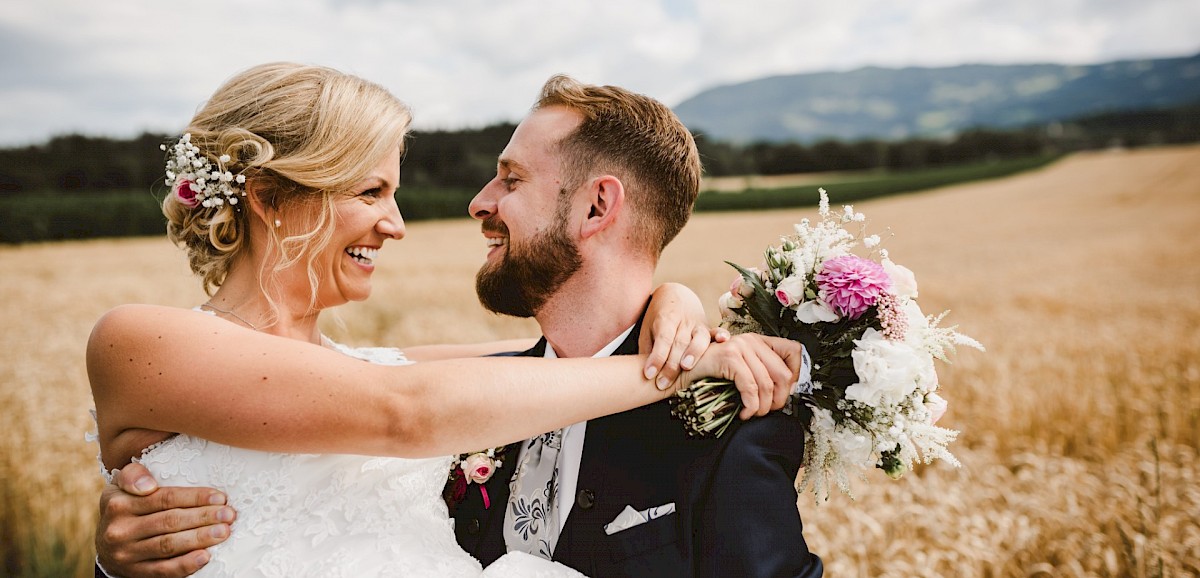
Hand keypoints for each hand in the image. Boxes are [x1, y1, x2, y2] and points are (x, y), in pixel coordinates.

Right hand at [97, 463, 234, 576]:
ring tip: (224, 532)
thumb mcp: (121, 485)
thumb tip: (149, 485)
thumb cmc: (124, 506)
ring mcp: (126, 554)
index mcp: (118, 503)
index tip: (220, 497)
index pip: (163, 499)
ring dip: (200, 538)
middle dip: (204, 517)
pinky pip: (163, 570)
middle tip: (229, 515)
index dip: (194, 497)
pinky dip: (185, 564)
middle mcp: (120, 529)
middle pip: (169, 521)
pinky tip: (205, 557)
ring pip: (168, 545)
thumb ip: (133, 475)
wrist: (106, 544)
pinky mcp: (134, 573)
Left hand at [641, 283, 726, 387]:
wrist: (675, 295)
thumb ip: (648, 349)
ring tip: (687, 368)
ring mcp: (698, 324)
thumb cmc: (658, 318)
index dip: (656, 358)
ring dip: (694, 353)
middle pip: (679, 343)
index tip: (649, 374)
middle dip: (671, 365)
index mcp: (665, 319)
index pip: (662, 340)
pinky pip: (717, 331)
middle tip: (662, 384)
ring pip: (699, 338)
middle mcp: (683, 321)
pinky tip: (724, 341)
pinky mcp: (709, 328)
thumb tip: (645, 374)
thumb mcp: (647, 329)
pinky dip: (721, 335)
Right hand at [678, 334, 802, 418]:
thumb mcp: (741, 370)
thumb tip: (785, 391)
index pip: (794, 351)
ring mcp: (741, 347)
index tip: (786, 392)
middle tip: (767, 411)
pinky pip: (751, 388)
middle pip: (783, 374)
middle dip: (779, 399)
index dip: (797, 374)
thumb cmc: (710, 375)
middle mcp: (752, 340)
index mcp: (759, 341)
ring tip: (753, 414)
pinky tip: (744, 412)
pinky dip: (750, 405)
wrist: (681, 374)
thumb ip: (761, 373)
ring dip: (762, 407)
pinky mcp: (730, 357)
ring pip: (767, 384)